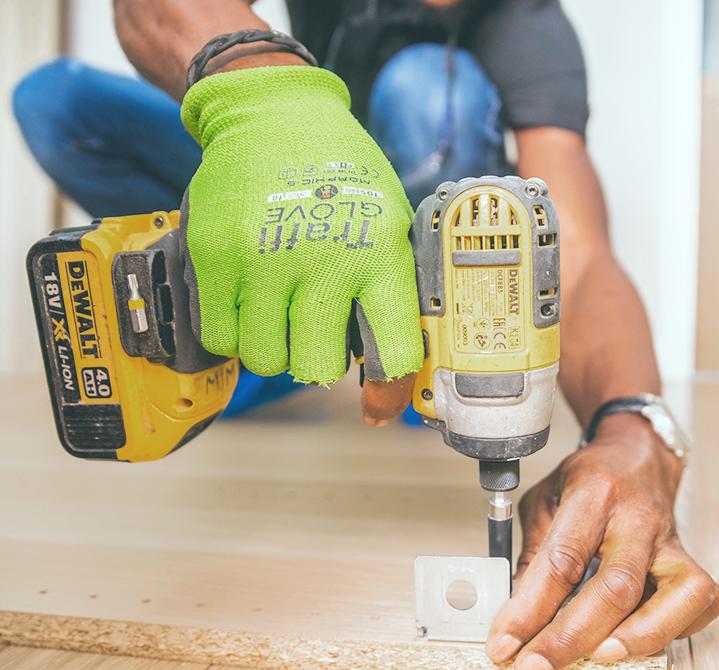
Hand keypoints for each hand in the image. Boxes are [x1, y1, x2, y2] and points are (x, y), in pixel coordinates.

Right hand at [180, 66, 421, 421]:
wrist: (274, 114)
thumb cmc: (342, 177)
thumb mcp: (389, 223)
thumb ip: (392, 292)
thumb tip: (393, 376)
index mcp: (380, 254)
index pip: (393, 352)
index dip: (389, 387)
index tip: (380, 397)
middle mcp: (324, 261)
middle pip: (318, 369)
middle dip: (318, 361)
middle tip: (315, 334)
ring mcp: (263, 260)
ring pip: (266, 360)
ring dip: (274, 347)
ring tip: (280, 311)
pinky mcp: (214, 257)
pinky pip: (220, 337)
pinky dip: (234, 332)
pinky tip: (248, 302)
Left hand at [485, 413, 718, 669]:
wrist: (637, 454)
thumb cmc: (588, 480)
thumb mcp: (544, 501)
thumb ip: (533, 556)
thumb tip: (517, 618)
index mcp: (594, 493)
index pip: (562, 559)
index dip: (529, 609)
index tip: (504, 644)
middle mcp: (638, 517)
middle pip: (616, 585)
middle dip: (571, 637)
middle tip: (535, 667)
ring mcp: (671, 540)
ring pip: (677, 595)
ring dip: (639, 637)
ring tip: (599, 658)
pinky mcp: (690, 559)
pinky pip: (701, 601)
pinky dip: (676, 628)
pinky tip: (641, 639)